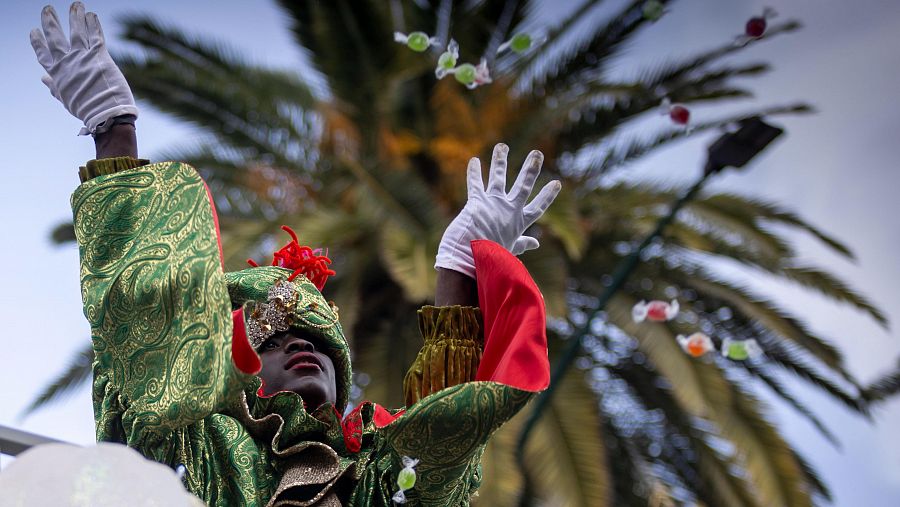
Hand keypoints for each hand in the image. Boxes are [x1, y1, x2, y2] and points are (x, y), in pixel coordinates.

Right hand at [30, 2, 137, 134]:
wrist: (105, 115)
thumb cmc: (87, 110)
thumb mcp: (66, 99)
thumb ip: (55, 87)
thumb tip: (43, 79)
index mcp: (57, 74)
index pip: (43, 54)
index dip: (37, 42)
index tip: (34, 30)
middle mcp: (67, 63)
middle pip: (55, 38)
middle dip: (50, 22)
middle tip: (47, 9)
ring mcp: (82, 58)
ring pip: (76, 32)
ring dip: (75, 17)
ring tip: (76, 5)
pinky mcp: (99, 56)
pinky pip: (95, 36)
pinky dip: (93, 24)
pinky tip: (91, 15)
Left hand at [435, 143, 561, 277]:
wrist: (472, 260)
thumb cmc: (491, 260)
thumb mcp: (510, 251)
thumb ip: (522, 244)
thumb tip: (536, 243)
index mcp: (519, 223)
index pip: (538, 207)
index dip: (547, 195)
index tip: (557, 183)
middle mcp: (509, 210)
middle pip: (523, 185)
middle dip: (531, 169)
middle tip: (537, 153)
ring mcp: (493, 204)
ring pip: (498, 177)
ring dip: (500, 160)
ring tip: (501, 146)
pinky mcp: (477, 202)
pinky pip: (475, 184)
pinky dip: (474, 173)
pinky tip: (473, 161)